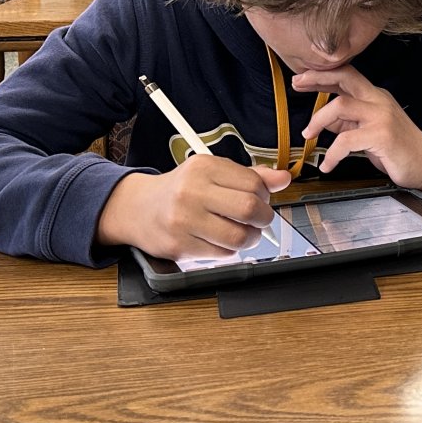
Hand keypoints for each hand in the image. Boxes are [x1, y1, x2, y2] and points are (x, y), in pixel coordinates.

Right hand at [98, 156, 292, 260]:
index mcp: (203, 167)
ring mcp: (183, 220)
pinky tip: (220, 240)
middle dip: (263, 219)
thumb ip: (250, 176)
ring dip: (250, 238)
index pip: (254, 183)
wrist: (137, 208)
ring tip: (243, 232)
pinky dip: (229, 251)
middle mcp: (192, 191)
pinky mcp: (179, 246)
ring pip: (239, 237)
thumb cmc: (181, 190)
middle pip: (249, 209)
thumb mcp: (213, 173)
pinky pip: (222, 255)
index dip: (265, 196)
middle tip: (258, 220)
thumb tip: (284, 178)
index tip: (260, 199)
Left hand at [296, 64, 421, 191]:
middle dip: (317, 78)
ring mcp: (381, 116)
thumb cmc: (400, 149)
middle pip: (345, 77)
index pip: (347, 75)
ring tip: (309, 136)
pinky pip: (346, 140)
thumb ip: (348, 123)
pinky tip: (327, 164)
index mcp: (375, 97)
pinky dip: (332, 153)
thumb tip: (324, 121)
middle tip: (297, 84)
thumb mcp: (369, 131)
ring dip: (318, 120)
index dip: (322, 74)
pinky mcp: (381, 135)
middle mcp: (378, 100)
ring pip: (341, 105)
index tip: (301, 78)